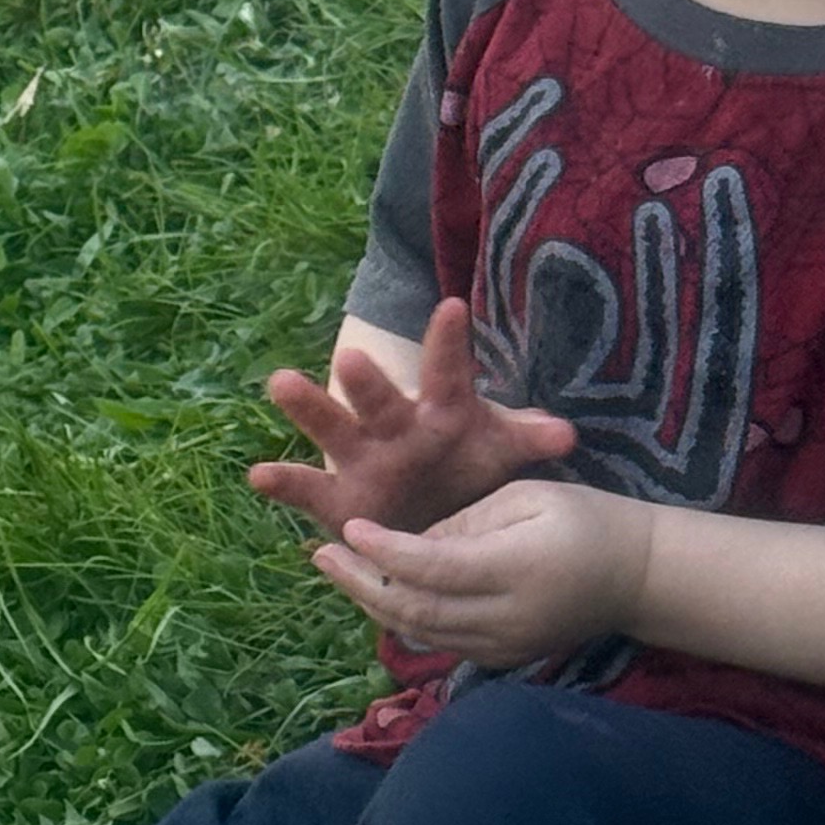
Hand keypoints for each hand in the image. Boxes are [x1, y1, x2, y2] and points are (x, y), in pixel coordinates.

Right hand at [249, 299, 576, 536]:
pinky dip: (283, 483)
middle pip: (379, 399)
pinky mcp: (336, 498)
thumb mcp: (498, 452)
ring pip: (333, 428)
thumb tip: (566, 434)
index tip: (451, 308)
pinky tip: (258, 476)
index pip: (447, 374)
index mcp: (441, 412)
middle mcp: (395, 426)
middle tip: (351, 358)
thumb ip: (523, 438)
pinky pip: (307, 488)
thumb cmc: (468, 470)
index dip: (449, 345)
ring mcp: (361, 457)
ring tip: (280, 382)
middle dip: (367, 382)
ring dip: (309, 408)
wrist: (433, 516)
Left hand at [316, 478, 654, 669]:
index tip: (349, 527)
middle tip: (322, 554)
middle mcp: (506, 616)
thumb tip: (408, 545)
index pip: (432, 566)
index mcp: (516, 567)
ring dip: (374, 604)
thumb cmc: (585, 519)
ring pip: (422, 633)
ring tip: (339, 571)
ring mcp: (504, 646)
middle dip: (362, 583)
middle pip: (416, 609)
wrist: (635, 577)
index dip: (384, 551)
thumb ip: (468, 521)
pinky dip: (404, 619)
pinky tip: (379, 593)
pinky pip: (440, 643)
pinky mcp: (502, 658)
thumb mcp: (530, 497)